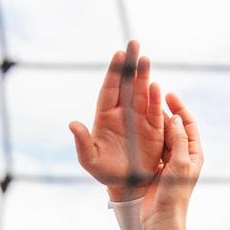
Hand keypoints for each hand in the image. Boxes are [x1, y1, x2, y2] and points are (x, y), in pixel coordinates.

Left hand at [69, 40, 163, 202]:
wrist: (126, 186)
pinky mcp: (154, 129)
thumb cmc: (105, 172)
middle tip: (133, 43)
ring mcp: (139, 119)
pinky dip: (155, 99)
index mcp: (105, 116)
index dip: (113, 72)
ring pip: (141, 92)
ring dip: (143, 76)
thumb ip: (82, 142)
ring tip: (145, 58)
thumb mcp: (90, 160)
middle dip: (130, 64)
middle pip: (126, 84)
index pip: (109, 89)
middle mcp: (123, 113)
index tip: (118, 54)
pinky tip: (156, 86)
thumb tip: (73, 124)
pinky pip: (155, 110)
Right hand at [141, 93, 202, 229]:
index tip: (168, 95)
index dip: (180, 108)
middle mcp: (183, 156)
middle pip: (175, 128)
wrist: (162, 219)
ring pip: (162, 137)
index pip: (189, 125)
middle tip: (152, 98)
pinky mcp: (156, 169)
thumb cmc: (174, 194)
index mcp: (194, 154)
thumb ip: (179, 140)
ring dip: (155, 124)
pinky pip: (152, 148)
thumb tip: (176, 118)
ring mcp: (169, 163)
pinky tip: (137, 128)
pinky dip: (146, 137)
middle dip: (165, 113)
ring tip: (143, 109)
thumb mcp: (180, 164)